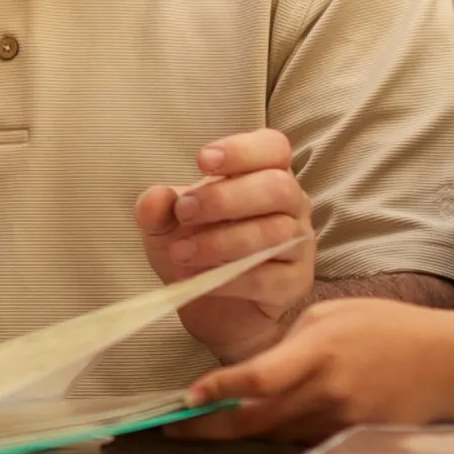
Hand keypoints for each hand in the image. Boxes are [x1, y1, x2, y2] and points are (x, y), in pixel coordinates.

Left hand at [135, 128, 318, 359]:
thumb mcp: (166, 225)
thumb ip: (157, 209)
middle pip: (277, 187)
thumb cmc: (196, 249)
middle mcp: (291, 205)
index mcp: (266, 174)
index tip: (202, 161)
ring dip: (221, 242)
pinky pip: (269, 278)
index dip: (242, 150)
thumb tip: (155, 198)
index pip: (273, 148)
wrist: (210, 306)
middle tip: (184, 212)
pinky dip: (229, 279)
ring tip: (182, 252)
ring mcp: (298, 244)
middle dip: (225, 198)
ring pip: (275, 233)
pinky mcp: (294, 284)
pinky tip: (199, 279)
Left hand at [185, 298, 453, 437]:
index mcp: (319, 352)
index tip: (186, 399)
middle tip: (176, 430)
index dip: (218, 392)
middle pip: (256, 420)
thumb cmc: (387, 328)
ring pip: (276, 434)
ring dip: (245, 430)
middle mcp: (327, 392)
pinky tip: (269, 423)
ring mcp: (342, 422)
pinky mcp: (353, 440)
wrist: (448, 363)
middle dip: (211, 428)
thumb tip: (249, 373)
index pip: (258, 378)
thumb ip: (288, 345)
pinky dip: (282, 434)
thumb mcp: (331, 315)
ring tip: (212, 424)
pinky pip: (304, 442)